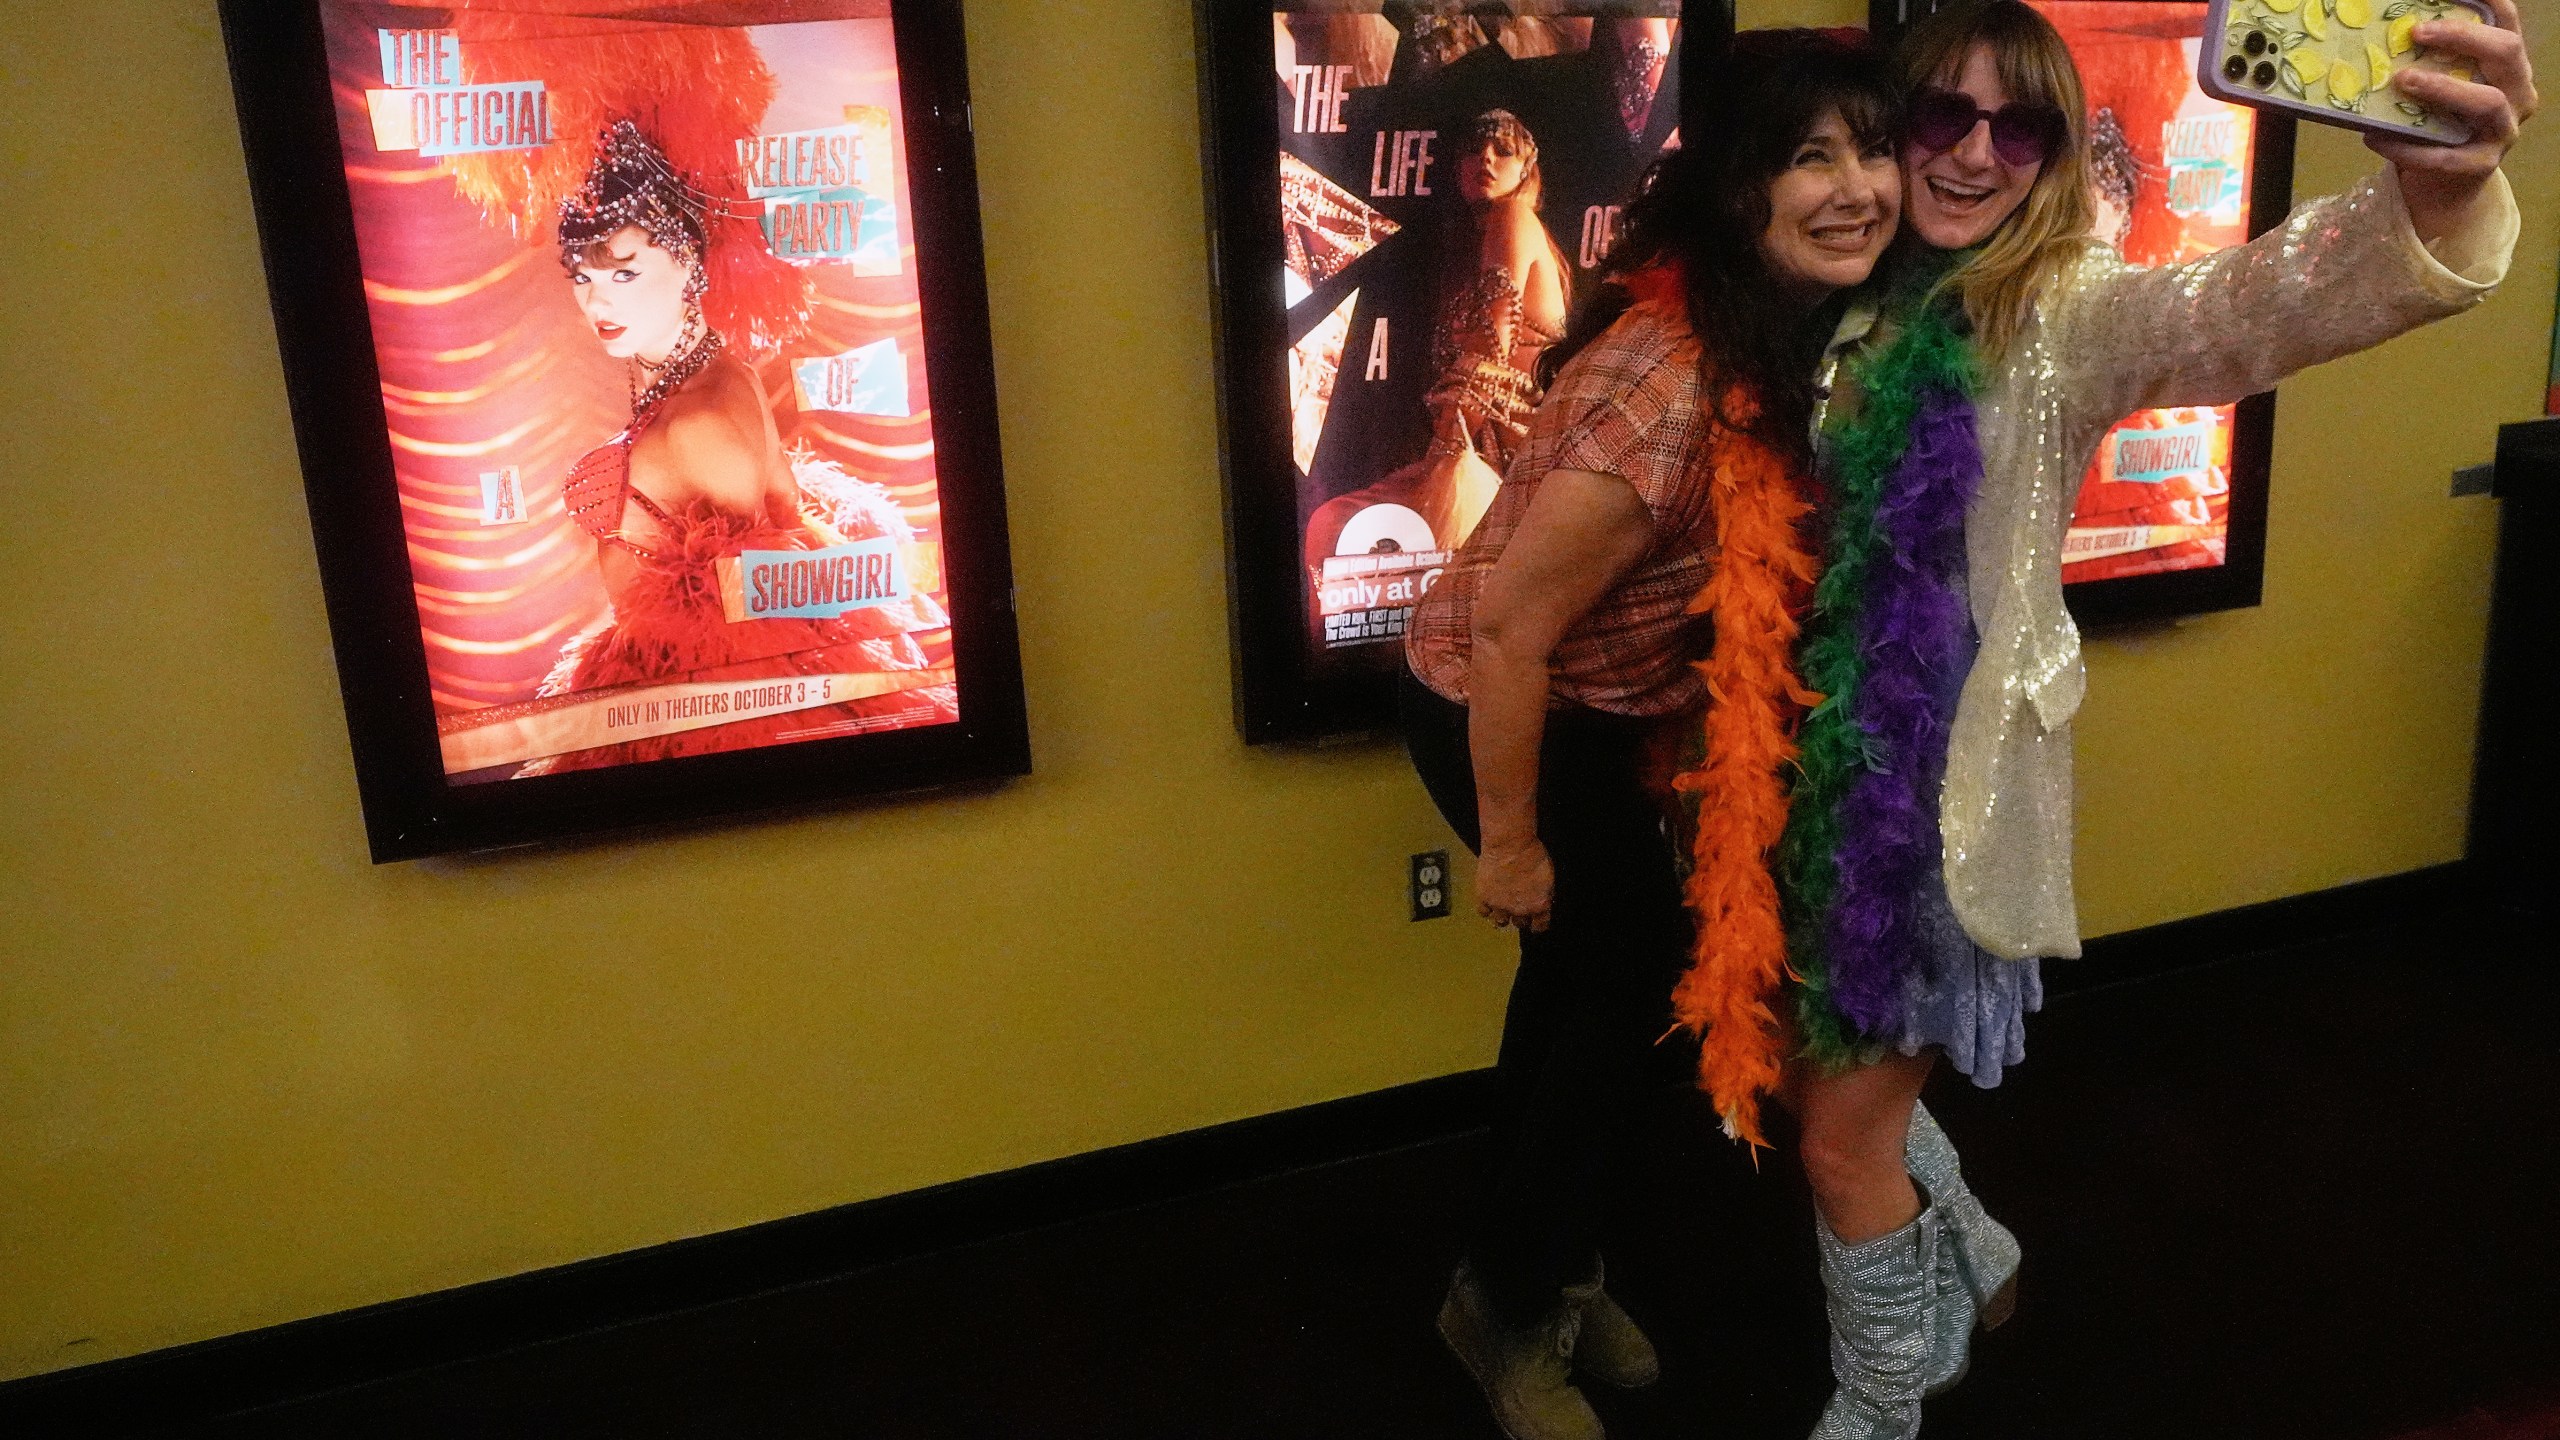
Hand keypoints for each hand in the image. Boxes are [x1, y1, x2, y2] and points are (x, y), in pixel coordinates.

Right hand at [1476, 836, 1553, 932]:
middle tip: (1518, 908)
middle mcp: (1520, 910)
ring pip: (1500, 922)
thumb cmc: (1532, 854)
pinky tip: (1489, 902)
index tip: (1536, 923)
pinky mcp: (1484, 898)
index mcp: (1539, 905)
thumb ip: (1544, 893)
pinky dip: (1486, 909)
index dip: (1537, 925)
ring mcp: (1501, 906)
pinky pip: (1483, 912)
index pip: (1539, 926)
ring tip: (1502, 909)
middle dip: (1520, 917)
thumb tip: (1542, 900)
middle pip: (1520, 924)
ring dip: (1502, 917)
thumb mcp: (1548, 875)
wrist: (1510, 845)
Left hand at [2373, 0, 2536, 240]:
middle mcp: (2516, 92)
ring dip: (2442, 88)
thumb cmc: (2438, 123)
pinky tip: (2373, 137)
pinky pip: (2445, 156)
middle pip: (2506, 52)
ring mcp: (2503, 130)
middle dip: (2462, 37)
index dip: (2489, 0)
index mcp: (2507, 65)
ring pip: (2487, 102)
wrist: (2445, 185)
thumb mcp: (2439, 84)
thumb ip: (2426, 60)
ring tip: (2401, 80)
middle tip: (2417, 32)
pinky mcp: (2481, 165)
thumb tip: (2377, 30)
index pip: (2507, 21)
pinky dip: (2405, 146)